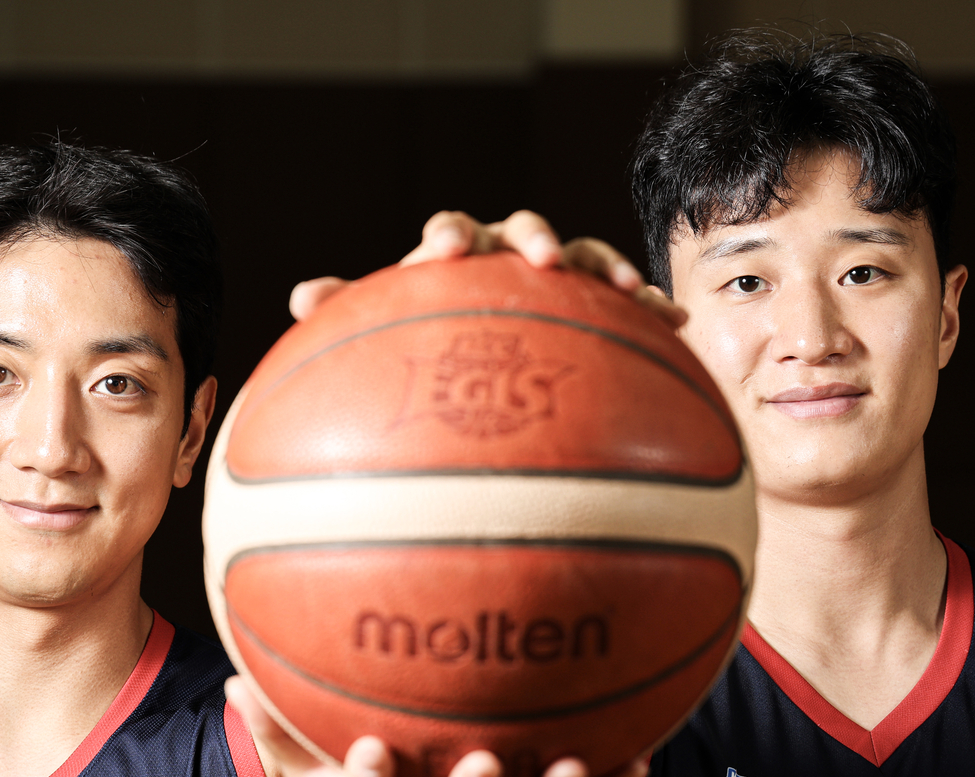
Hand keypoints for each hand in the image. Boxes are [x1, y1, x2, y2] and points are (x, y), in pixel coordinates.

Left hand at [288, 209, 685, 330]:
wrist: (490, 348)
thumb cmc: (435, 335)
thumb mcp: (395, 329)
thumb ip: (351, 312)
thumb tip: (302, 297)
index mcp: (461, 253)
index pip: (453, 230)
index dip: (449, 235)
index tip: (443, 252)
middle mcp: (511, 254)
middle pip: (525, 229)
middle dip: (533, 237)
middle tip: (536, 257)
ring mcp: (559, 275)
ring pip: (584, 257)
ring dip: (602, 266)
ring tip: (621, 286)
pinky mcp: (599, 303)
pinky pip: (628, 302)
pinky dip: (648, 307)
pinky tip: (671, 323)